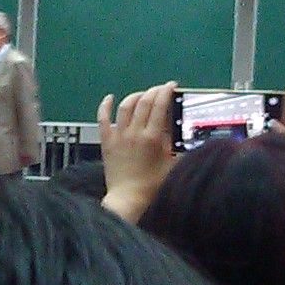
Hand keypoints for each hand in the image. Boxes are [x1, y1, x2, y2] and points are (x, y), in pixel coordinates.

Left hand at [97, 82, 175, 224]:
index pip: (160, 105)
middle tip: (161, 89)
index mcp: (152, 137)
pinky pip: (103, 119)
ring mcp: (119, 136)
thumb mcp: (172, 164)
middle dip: (154, 91)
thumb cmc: (152, 186)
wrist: (129, 199)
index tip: (172, 86)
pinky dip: (105, 106)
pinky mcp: (107, 142)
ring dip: (135, 95)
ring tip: (143, 94)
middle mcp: (135, 132)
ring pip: (125, 106)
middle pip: (144, 102)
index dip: (166, 92)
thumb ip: (177, 145)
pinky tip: (109, 98)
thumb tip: (181, 130)